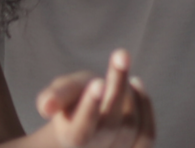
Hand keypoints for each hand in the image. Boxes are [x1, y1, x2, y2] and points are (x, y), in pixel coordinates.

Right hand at [31, 49, 154, 147]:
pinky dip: (144, 105)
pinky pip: (147, 135)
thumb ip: (55, 96)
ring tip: (120, 72)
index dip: (90, 108)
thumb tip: (47, 106)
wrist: (89, 116)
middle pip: (111, 125)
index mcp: (71, 139)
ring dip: (130, 94)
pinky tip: (136, 84)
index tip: (98, 83)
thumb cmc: (73, 101)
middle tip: (121, 55)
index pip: (81, 131)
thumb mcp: (61, 92)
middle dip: (118, 89)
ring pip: (131, 127)